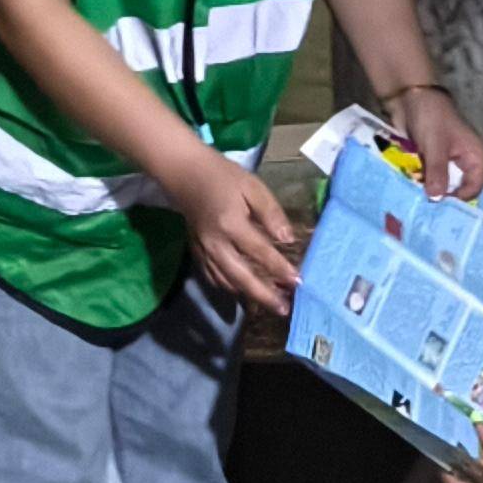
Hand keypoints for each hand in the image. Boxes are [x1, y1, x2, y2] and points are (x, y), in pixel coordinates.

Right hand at [166, 151, 299, 315]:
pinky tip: (244, 291)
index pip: (261, 253)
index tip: (298, 281)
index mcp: (231, 224)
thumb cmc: (222, 176)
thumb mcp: (252, 187)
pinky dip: (231, 288)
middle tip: (284, 309)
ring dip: (249, 295)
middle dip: (264, 295)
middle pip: (242, 277)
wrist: (184, 174)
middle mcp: (216, 243)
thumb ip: (271, 213)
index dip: (280, 269)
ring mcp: (204, 251)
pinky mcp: (196, 253)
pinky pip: (214, 277)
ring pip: (227, 282)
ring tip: (270, 303)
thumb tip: (288, 239)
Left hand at [398, 86, 482, 197]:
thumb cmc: (431, 117)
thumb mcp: (435, 146)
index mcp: (476, 157)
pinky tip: (409, 194)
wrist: (410, 97)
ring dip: (429, 193)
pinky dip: (420, 185)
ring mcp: (446, 163)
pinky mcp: (430, 162)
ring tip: (415, 206)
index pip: (474, 188)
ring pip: (441, 186)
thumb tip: (437, 199)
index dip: (459, 199)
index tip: (439, 208)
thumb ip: (438, 172)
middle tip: (426, 213)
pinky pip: (428, 179)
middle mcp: (464, 163)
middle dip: (442, 199)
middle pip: (457, 190)